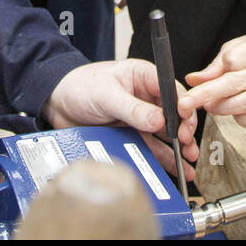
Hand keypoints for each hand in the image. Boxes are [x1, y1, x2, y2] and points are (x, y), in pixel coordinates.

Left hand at [43, 59, 199, 182]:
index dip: (182, 107)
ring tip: (188, 159)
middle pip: (173, 114)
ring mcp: (139, 117)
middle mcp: (145, 97)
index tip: (185, 124)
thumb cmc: (79, 86)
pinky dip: (165, 157)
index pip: (171, 90)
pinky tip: (177, 168)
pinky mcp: (132, 134)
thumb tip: (159, 120)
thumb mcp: (107, 95)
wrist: (56, 104)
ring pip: (166, 133)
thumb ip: (133, 109)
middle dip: (184, 129)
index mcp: (143, 77)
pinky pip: (152, 147)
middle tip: (187, 143)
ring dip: (179, 146)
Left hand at [182, 32, 245, 130]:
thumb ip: (215, 65)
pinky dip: (242, 119)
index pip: (233, 59)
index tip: (201, 80)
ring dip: (223, 107)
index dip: (216, 71)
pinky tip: (236, 112)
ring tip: (210, 106)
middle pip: (237, 82)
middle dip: (208, 94)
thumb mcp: (237, 49)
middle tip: (188, 102)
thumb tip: (193, 80)